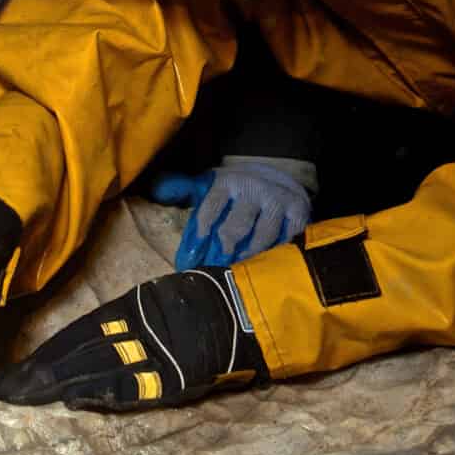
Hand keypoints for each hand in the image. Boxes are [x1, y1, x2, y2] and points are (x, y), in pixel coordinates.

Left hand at [0, 268, 267, 410]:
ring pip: (95, 369)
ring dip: (60, 384)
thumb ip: (127, 317)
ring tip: (28, 397)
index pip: (77, 333)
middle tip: (8, 390)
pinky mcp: (172, 376)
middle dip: (41, 373)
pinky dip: (103, 395)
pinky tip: (75, 401)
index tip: (19, 370)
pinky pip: (132, 386)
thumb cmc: (202, 299)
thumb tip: (95, 333)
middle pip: (77, 353)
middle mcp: (134, 327)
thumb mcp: (158, 296)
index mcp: (130, 306)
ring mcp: (152, 352)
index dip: (47, 353)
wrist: (246, 309)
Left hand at [152, 157, 314, 270]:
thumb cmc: (235, 189)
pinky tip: (267, 274)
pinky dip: (277, 257)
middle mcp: (252, 189)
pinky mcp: (298, 215)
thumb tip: (156, 190)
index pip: (210, 209)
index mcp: (226, 182)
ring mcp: (277, 202)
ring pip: (263, 237)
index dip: (198, 237)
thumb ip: (181, 188)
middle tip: (211, 274)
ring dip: (248, 260)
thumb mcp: (208, 183)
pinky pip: (288, 241)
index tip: (187, 261)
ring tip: (236, 279)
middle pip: (236, 226)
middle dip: (222, 252)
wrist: (279, 175)